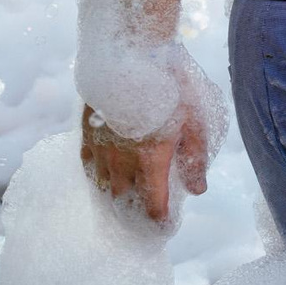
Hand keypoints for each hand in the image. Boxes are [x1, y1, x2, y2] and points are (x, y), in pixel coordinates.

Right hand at [78, 100, 209, 224]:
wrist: (129, 57)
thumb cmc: (168, 88)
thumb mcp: (194, 121)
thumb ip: (194, 158)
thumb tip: (197, 190)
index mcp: (151, 161)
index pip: (153, 204)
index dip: (159, 220)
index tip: (164, 227)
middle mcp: (122, 161)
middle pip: (125, 199)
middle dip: (134, 211)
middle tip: (143, 217)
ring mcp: (101, 148)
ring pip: (104, 185)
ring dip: (115, 196)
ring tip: (124, 200)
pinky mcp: (87, 134)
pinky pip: (89, 166)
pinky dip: (98, 177)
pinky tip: (104, 176)